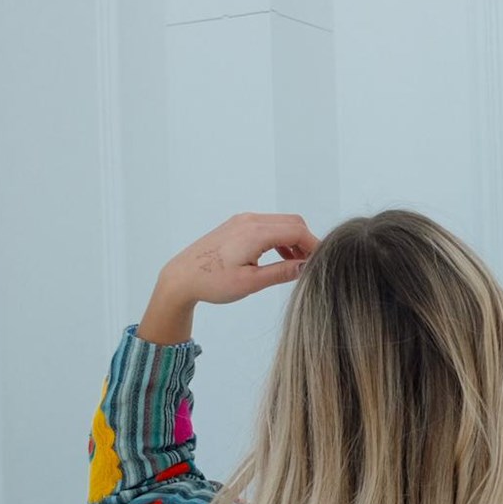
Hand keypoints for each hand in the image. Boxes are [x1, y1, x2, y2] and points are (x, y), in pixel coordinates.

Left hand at [161, 212, 320, 306]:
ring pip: (281, 223)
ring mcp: (243, 221)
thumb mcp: (250, 283)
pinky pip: (268, 226)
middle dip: (307, 241)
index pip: (298, 231)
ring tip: (297, 264)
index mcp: (255, 232)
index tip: (321, 263)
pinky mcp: (237, 225)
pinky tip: (281, 257)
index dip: (314, 246)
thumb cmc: (212, 282)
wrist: (181, 277)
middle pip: (293, 222)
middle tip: (312, 265)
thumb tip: (305, 267)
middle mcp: (250, 220)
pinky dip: (280, 238)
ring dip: (294, 240)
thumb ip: (281, 272)